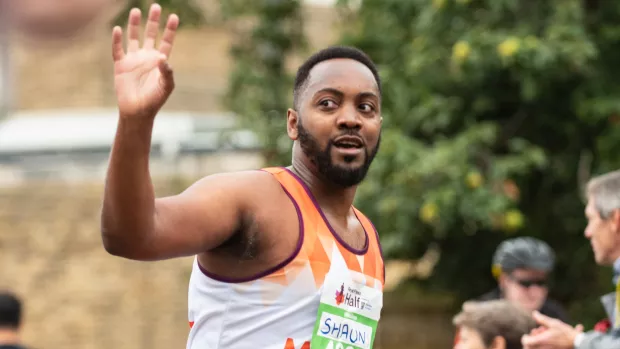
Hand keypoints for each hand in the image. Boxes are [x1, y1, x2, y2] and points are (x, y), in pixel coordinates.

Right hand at [112, 3, 178, 117]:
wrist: (137, 111)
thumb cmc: (154, 100)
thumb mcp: (166, 87)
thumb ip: (167, 72)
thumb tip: (163, 57)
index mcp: (159, 62)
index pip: (166, 41)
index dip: (170, 30)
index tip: (174, 17)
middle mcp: (146, 57)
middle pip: (150, 34)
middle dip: (153, 21)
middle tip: (156, 6)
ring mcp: (133, 60)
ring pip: (133, 37)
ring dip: (134, 25)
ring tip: (136, 10)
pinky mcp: (120, 65)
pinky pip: (117, 49)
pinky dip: (117, 40)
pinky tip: (118, 29)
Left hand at [521, 311, 583, 348]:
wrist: (577, 343)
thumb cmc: (565, 333)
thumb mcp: (553, 323)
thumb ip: (542, 319)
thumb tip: (534, 313)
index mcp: (540, 341)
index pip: (525, 342)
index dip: (526, 337)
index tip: (533, 332)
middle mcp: (542, 348)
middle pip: (529, 346)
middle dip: (533, 338)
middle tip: (539, 330)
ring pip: (536, 348)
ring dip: (538, 341)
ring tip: (545, 333)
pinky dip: (543, 345)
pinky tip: (550, 338)